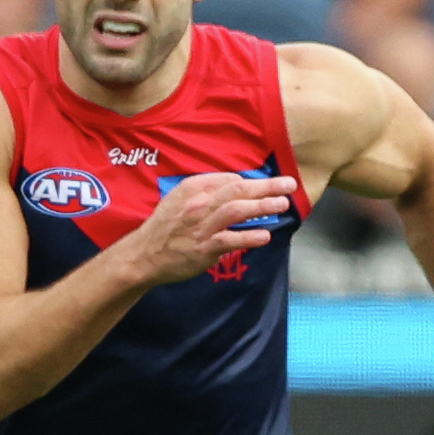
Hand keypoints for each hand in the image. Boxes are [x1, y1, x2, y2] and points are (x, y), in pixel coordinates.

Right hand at [119, 171, 290, 285]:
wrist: (144, 255)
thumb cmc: (165, 227)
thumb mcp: (179, 199)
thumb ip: (205, 191)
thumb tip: (236, 187)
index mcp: (193, 187)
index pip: (230, 179)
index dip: (252, 181)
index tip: (267, 184)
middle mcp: (198, 203)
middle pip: (238, 190)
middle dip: (267, 186)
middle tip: (289, 184)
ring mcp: (201, 226)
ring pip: (237, 210)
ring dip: (263, 206)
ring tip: (283, 205)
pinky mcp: (203, 248)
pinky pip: (230, 240)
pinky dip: (249, 237)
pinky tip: (265, 236)